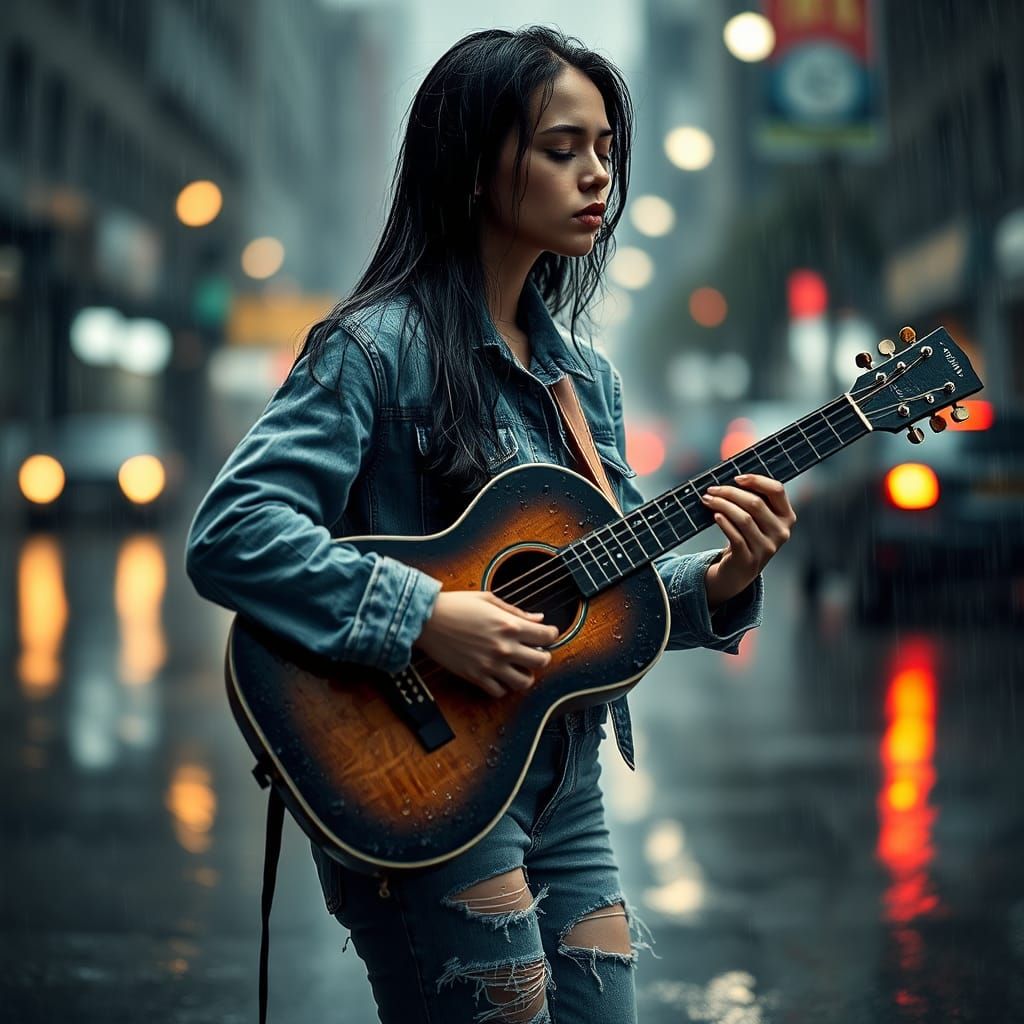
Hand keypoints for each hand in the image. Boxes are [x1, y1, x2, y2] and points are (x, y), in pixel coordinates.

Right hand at [415, 591, 558, 697]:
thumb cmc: (456, 605)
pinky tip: (499, 675)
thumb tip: (538, 618)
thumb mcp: (489, 600)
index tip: (548, 634)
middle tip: (536, 651)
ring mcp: (491, 665)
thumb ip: (516, 611)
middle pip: (542, 661)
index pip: (547, 636)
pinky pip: (499, 691)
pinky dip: (503, 686)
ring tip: (519, 666)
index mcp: (510, 625)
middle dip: (543, 656)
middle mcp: (504, 647)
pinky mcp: (476, 677)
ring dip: (526, 674)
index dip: (552, 634)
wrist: (427, 620)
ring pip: (524, 682)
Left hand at [700, 474, 796, 608]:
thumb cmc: (746, 536)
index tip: (736, 477)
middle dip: (730, 493)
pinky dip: (724, 523)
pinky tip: (715, 516)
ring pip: (744, 518)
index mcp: (787, 516)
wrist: (739, 572)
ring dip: (722, 505)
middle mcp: (781, 532)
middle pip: (755, 503)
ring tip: (707, 500)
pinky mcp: (750, 559)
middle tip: (712, 490)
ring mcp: (767, 548)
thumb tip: (731, 478)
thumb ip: (753, 499)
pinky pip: (736, 536)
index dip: (756, 480)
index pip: (777, 490)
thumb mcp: (757, 519)